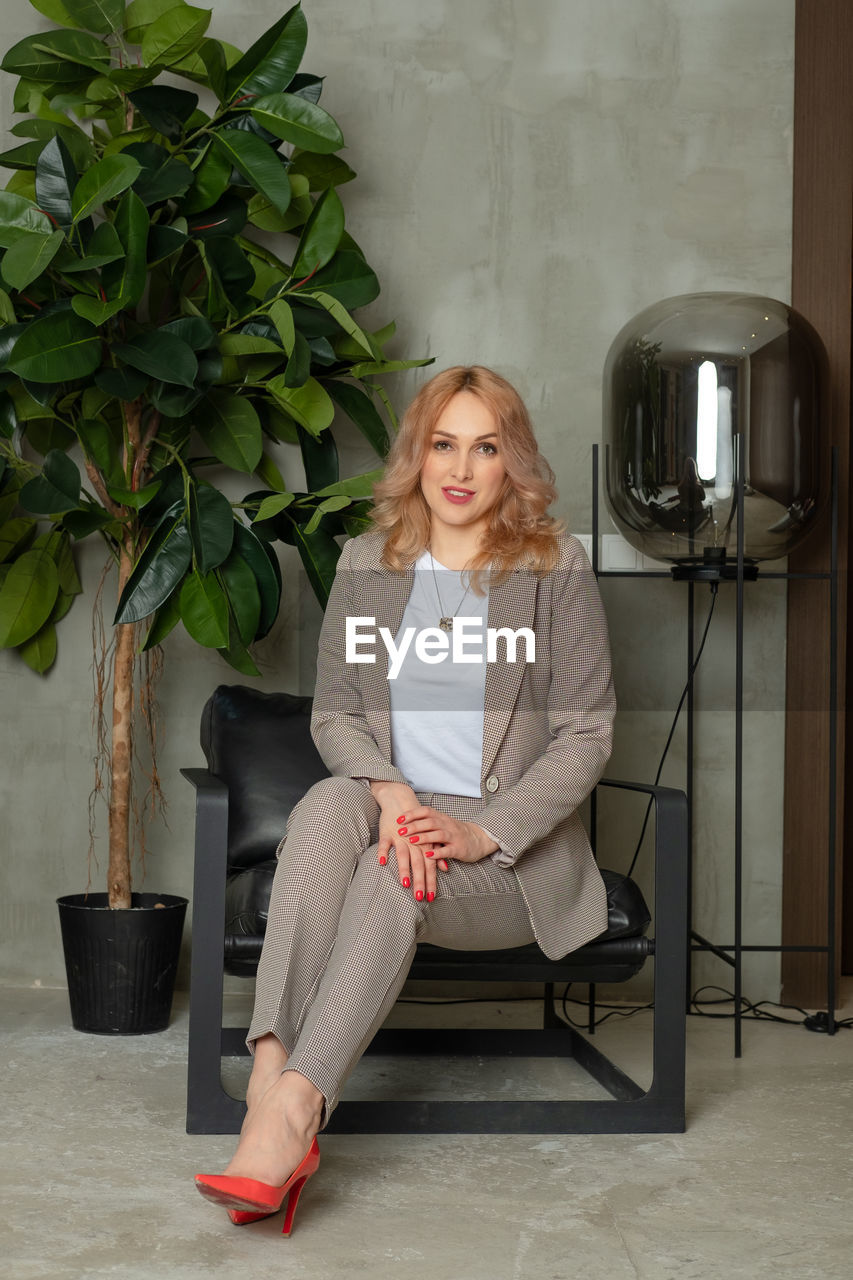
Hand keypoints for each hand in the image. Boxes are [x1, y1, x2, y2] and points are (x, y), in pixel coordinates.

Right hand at [369, 781, 448, 902]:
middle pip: (418, 864)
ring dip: (404, 869)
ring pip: (403, 855)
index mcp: (425, 845)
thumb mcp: (428, 837)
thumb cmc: (416, 822)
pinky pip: (385, 844)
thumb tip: (445, 868)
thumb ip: (437, 853)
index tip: (430, 897)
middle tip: (419, 896)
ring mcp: (400, 838)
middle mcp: (414, 843)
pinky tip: (383, 862)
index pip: (430, 866)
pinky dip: (384, 852)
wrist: (400, 800)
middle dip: (420, 881)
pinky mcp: (387, 832)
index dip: (430, 882)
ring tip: (405, 883)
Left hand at [394, 804, 498, 877]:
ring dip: (424, 837)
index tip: (399, 818)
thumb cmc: (455, 832)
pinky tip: (428, 855)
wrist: (479, 839)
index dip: (412, 814)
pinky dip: (437, 853)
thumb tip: (406, 822)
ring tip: (411, 840)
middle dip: (415, 826)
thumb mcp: (442, 824)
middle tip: (401, 830)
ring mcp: (454, 837)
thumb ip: (427, 823)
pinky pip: (447, 850)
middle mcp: (447, 825)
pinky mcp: (459, 849)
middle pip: (430, 822)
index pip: (426, 811)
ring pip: (438, 834)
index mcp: (441, 818)